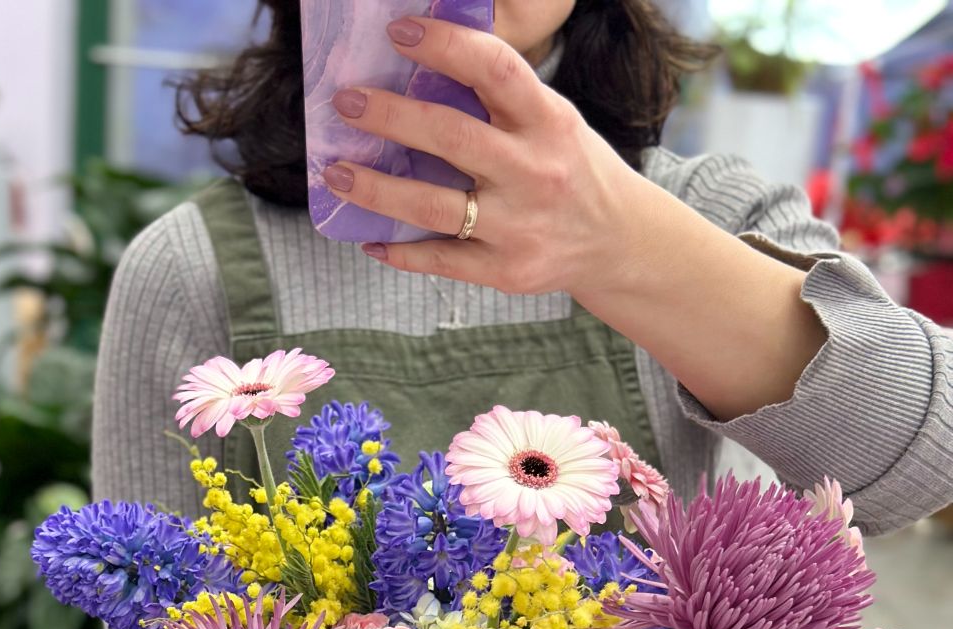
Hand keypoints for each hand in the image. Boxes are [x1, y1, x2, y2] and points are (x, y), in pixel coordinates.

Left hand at [325, 15, 827, 422]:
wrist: (617, 244)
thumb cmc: (572, 169)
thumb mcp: (554, 122)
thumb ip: (502, 100)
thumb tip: (423, 67)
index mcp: (550, 122)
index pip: (496, 71)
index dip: (445, 46)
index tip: (397, 32)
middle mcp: (535, 173)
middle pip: (452, 138)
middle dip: (392, 117)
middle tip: (347, 102)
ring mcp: (519, 227)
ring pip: (434, 207)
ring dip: (376, 190)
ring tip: (336, 173)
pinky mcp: (506, 271)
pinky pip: (441, 260)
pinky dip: (400, 251)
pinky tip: (368, 239)